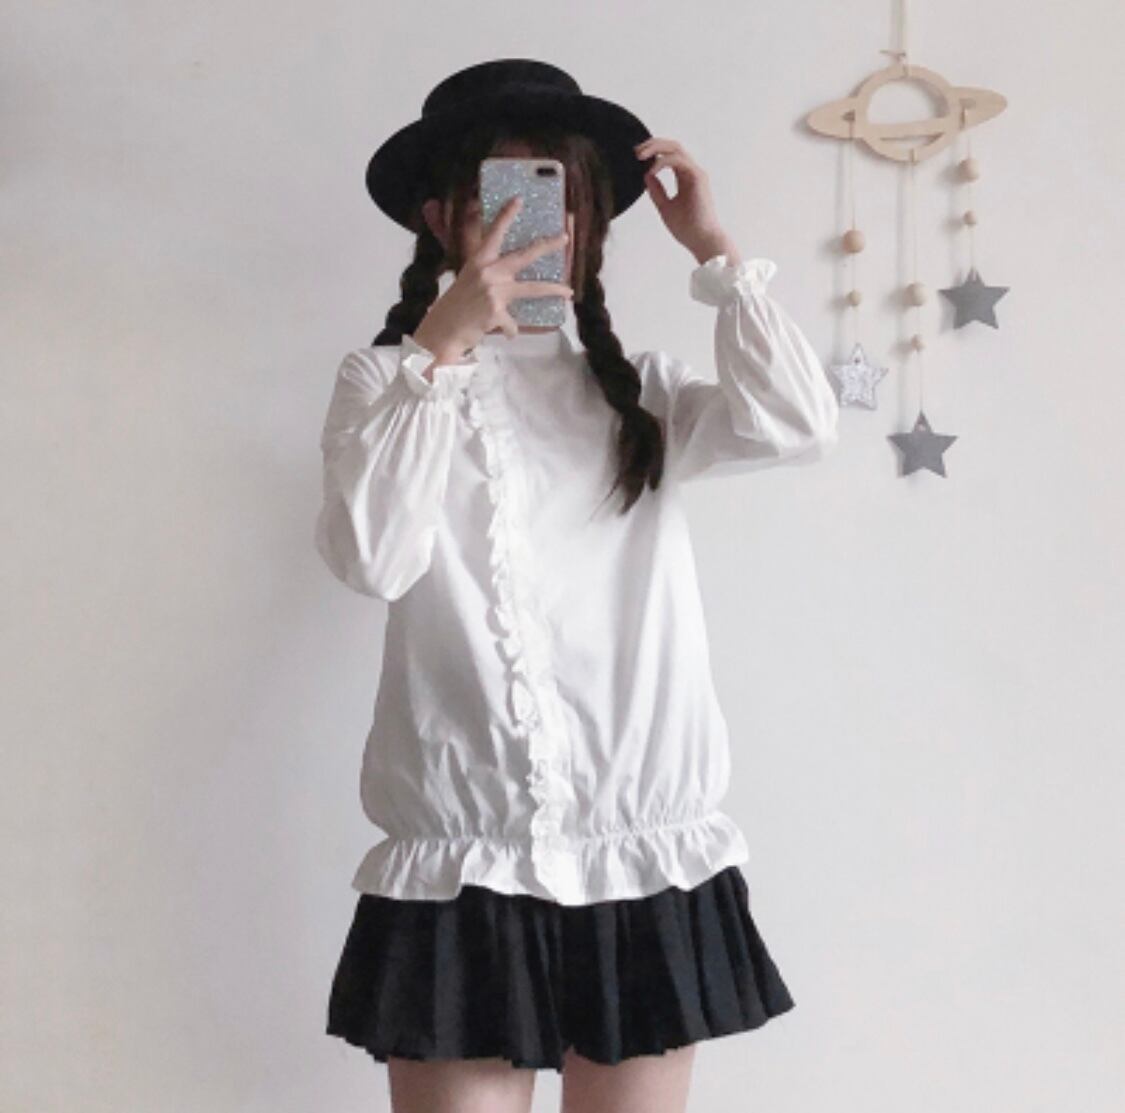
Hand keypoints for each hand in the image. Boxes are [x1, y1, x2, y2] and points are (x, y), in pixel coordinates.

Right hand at [412, 196, 573, 363]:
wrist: (444, 329)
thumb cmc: (457, 304)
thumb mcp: (469, 279)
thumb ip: (487, 270)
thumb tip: (510, 271)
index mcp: (479, 261)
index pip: (494, 233)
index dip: (506, 215)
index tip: (519, 199)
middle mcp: (487, 272)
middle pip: (524, 256)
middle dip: (547, 245)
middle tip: (565, 238)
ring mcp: (493, 291)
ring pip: (531, 289)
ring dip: (553, 289)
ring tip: (569, 292)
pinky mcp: (496, 312)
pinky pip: (513, 323)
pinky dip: (511, 329)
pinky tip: (507, 332)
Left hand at [634, 137, 740, 265]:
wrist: (702, 240)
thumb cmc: (687, 228)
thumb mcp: (665, 207)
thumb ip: (657, 191)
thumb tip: (646, 175)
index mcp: (685, 177)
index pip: (669, 155)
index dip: (653, 151)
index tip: (636, 156)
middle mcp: (692, 172)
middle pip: (672, 146)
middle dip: (652, 144)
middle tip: (635, 151)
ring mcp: (696, 173)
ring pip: (675, 149)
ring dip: (656, 148)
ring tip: (639, 155)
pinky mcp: (698, 178)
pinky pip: (678, 161)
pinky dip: (662, 162)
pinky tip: (651, 170)